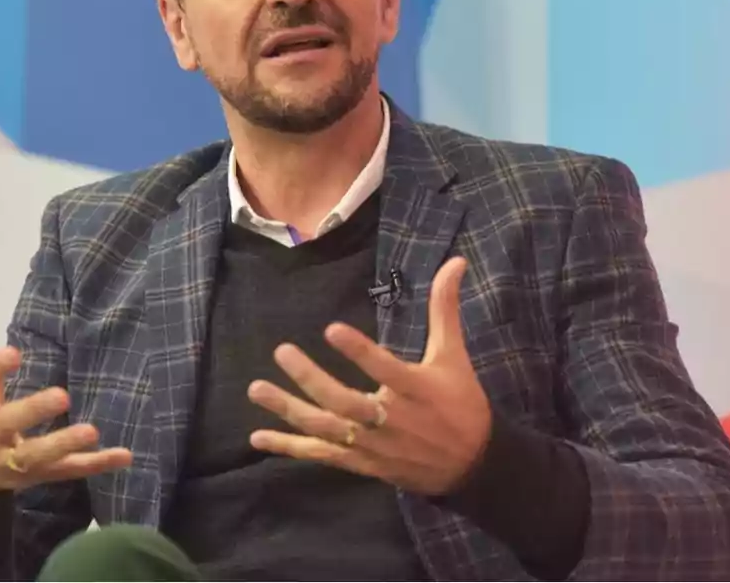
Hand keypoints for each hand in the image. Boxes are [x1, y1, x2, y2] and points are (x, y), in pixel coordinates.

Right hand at [0, 257, 132, 491]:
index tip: (14, 353)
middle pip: (8, 423)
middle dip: (32, 411)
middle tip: (62, 394)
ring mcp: (9, 460)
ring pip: (35, 456)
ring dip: (63, 444)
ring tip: (93, 430)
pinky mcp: (34, 478)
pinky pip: (65, 473)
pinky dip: (93, 466)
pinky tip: (124, 455)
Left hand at [246, 256, 491, 495]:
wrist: (472, 467)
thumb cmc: (460, 404)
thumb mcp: (453, 356)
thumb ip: (444, 309)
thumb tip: (454, 261)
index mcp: (416, 389)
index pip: (385, 369)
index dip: (360, 351)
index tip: (331, 328)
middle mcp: (391, 420)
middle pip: (345, 401)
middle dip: (311, 379)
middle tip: (282, 351)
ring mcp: (373, 445)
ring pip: (326, 429)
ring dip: (289, 410)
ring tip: (256, 389)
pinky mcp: (361, 462)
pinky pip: (321, 454)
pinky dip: (290, 447)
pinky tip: (258, 437)